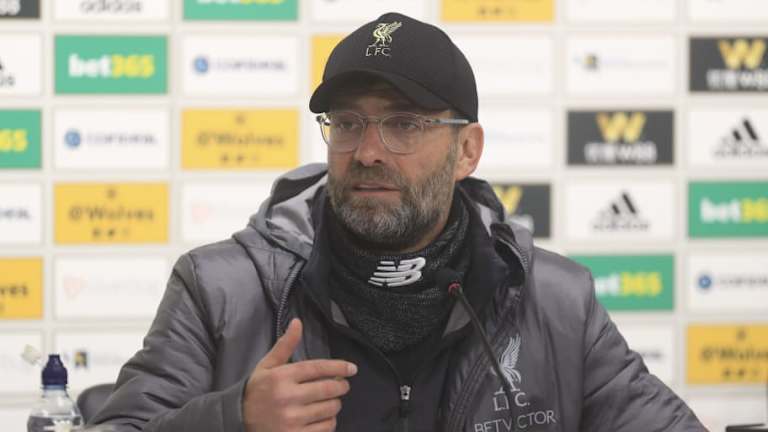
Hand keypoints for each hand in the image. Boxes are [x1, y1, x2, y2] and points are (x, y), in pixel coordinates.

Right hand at [243, 319, 357, 431]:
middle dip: (341, 386)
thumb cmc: (257, 391)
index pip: (317, 368)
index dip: (338, 367)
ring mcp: (292, 419)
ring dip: (336, 404)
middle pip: (328, 389)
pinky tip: (324, 417)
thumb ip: (285, 345)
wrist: (240, 421)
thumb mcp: (267, 366)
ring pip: (330, 409)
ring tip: (331, 401)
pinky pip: (326, 427)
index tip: (352, 369)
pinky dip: (330, 421)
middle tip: (342, 385)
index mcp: (281, 377)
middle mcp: (287, 397)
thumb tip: (298, 322)